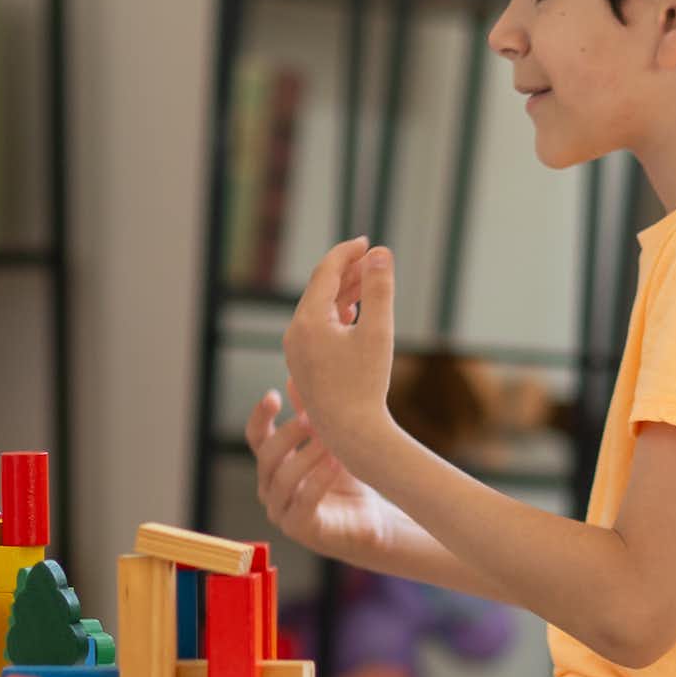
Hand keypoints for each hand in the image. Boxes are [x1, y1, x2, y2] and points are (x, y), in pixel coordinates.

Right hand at [247, 383, 396, 563]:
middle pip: (266, 457)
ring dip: (306, 456)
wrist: (372, 521)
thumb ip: (313, 415)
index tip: (273, 396)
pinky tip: (336, 463)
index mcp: (274, 465)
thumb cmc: (349, 481)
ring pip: (283, 479)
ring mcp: (281, 511)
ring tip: (330, 441)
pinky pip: (303, 502)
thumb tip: (297, 377)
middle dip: (288, 435)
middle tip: (312, 419)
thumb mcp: (333, 442)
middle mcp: (270, 488)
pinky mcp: (298, 529)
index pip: (256, 438)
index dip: (260, 416)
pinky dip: (319, 480)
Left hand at [280, 236, 397, 464]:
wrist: (350, 434)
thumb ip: (378, 289)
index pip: (325, 273)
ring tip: (366, 276)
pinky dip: (336, 313)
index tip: (367, 242)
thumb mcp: (378, 331)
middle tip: (371, 256)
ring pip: (318, 309)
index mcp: (308, 320)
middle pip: (319, 289)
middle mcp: (295, 333)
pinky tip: (352, 310)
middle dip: (346, 270)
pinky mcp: (304, 365)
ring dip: (343, 292)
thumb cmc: (366, 384)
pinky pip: (317, 328)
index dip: (347, 253)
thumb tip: (380, 252)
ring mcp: (297, 350)